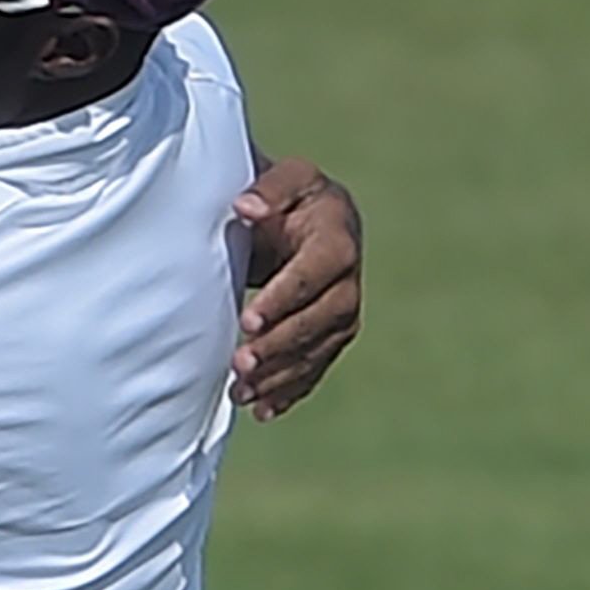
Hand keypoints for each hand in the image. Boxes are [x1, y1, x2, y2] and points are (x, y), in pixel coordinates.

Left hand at [233, 158, 359, 420]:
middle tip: (241, 364)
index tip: (248, 321)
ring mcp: (343, 309)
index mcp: (337, 237)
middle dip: (283, 344)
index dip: (286, 297)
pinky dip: (291, 390)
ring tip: (242, 393)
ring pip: (320, 348)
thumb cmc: (285, 195)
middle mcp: (349, 277)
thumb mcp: (283, 179)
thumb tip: (247, 206)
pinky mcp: (332, 333)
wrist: (303, 216)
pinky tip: (262, 410)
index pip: (317, 271)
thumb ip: (269, 187)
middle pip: (324, 317)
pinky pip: (316, 365)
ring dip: (283, 374)